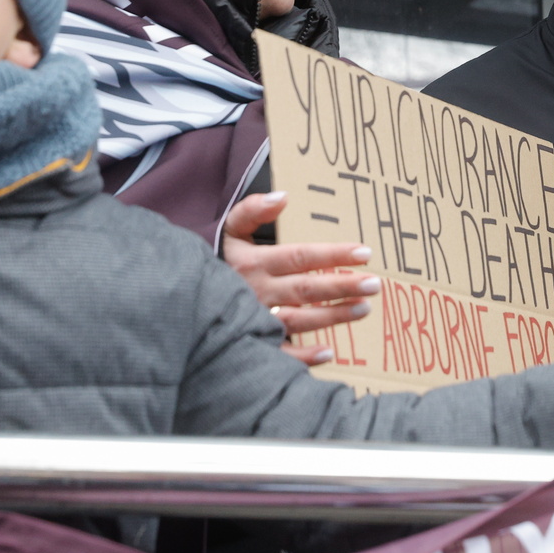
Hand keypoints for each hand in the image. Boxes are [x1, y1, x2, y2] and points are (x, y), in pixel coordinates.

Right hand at [221, 191, 380, 365]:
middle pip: (307, 289)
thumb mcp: (227, 229)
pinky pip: (279, 354)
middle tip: (374, 284)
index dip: (333, 255)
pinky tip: (330, 353)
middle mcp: (257, 292)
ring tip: (363, 309)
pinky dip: (304, 356)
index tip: (364, 253)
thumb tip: (283, 196)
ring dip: (333, 316)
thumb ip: (252, 210)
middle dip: (342, 286)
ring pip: (300, 320)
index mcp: (254, 263)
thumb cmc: (212, 259)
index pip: (301, 256)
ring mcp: (254, 319)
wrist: (178, 292)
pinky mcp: (248, 342)